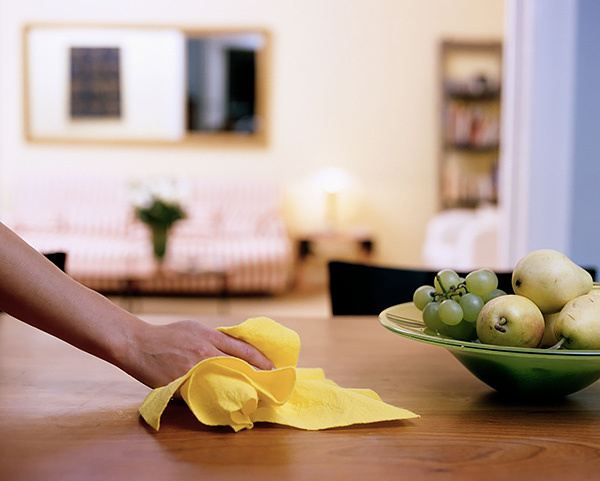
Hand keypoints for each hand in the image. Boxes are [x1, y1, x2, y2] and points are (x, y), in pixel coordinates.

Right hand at [122, 319, 274, 388]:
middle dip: (254, 376)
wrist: (137, 344)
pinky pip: (201, 392)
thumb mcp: (194, 328)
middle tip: (267, 385)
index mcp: (209, 336)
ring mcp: (192, 369)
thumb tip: (233, 349)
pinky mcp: (181, 383)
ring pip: (222, 381)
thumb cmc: (167, 335)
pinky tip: (223, 403)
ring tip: (251, 396)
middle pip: (237, 365)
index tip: (272, 368)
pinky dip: (213, 397)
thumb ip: (213, 338)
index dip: (260, 360)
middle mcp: (204, 352)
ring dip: (238, 388)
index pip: (243, 349)